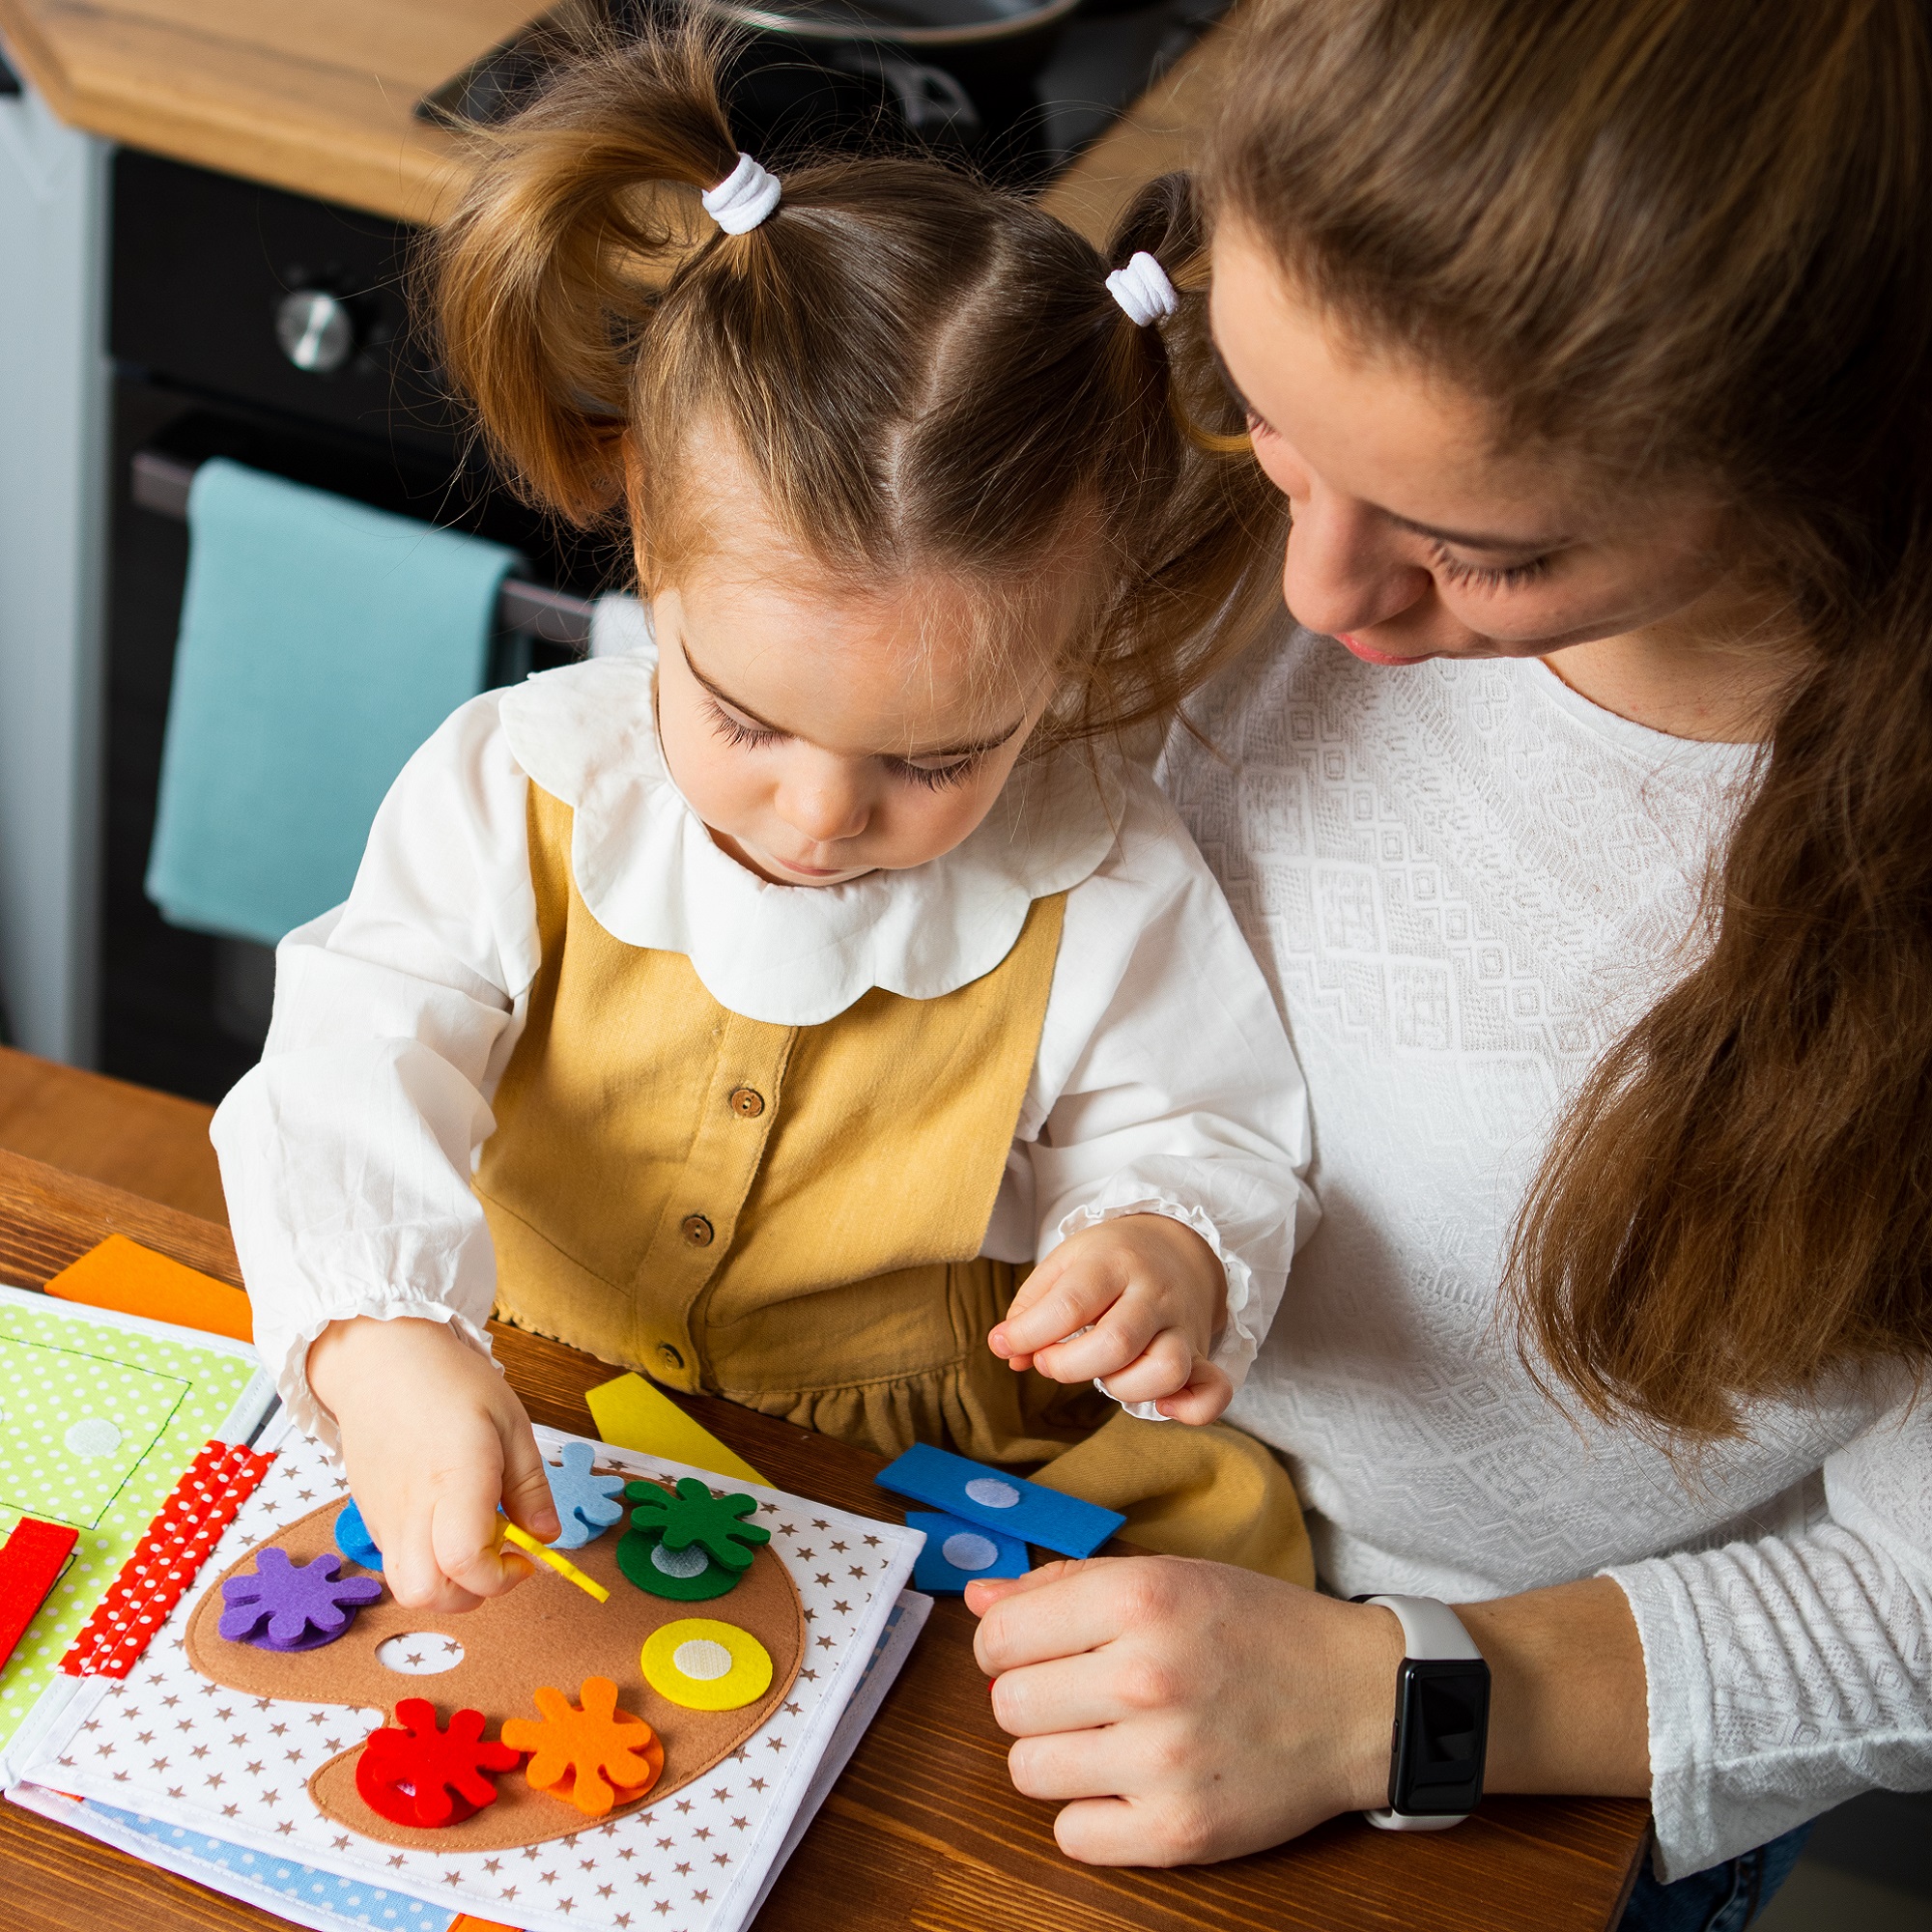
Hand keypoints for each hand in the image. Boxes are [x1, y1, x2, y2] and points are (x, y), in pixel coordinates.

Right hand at [306, 1315, 559, 1613]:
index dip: (501, 1577)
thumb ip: (530, 1487)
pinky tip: (445, 1526)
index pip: (464, 1563)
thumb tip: (546, 1536)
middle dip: (473, 1594)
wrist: (381, 1359)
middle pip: (428, 1594)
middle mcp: (411, 1508)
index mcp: (453, 1480)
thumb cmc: (450, 1382)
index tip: (526, 1556)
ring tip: (473, 1545)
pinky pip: (395, 1562)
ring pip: (406, 1588)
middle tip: (500, 1557)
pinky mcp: (370, 1515)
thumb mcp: (510, 1423)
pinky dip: (425, 1564)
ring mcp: (384, 1516)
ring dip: (446, 1587)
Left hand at [967, 1560, 1651, 1866]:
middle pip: (1007, 1705)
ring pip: (1028, 1771)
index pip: (999, 1638)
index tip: (1038, 1650)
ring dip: (1056, 1757)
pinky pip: (1072, 1836)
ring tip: (1106, 1739)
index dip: (1007, 1645)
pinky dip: (1090, 1817)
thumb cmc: (1257, 1629)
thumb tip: (980, 1602)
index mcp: (1139, 1598)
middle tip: (1081, 1694)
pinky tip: (1128, 1785)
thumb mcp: (1167, 1576)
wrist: (1360, 1699)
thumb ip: (1064, 1585)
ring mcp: (1162, 1761)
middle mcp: (1146, 1676)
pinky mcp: (1181, 1831)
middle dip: (1034, 1698)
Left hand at [987, 1214, 1231, 1422]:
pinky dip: (1189, 1409)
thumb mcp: (1064, 1264)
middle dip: (1068, 1365)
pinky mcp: (1202, 1354)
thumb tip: (1009, 1354)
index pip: (1070, 1304)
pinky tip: (1161, 1406)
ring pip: (1166, 1370)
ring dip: (1122, 1387)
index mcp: (1114, 1262)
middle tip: (1048, 1361)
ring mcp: (1183, 1325)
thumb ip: (1030, 1307)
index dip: (1029, 1334)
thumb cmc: (1108, 1261)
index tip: (1009, 1344)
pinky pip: (1212, 1391)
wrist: (1175, 1245)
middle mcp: (1155, 1293)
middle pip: (1117, 1342)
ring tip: (1102, 1373)